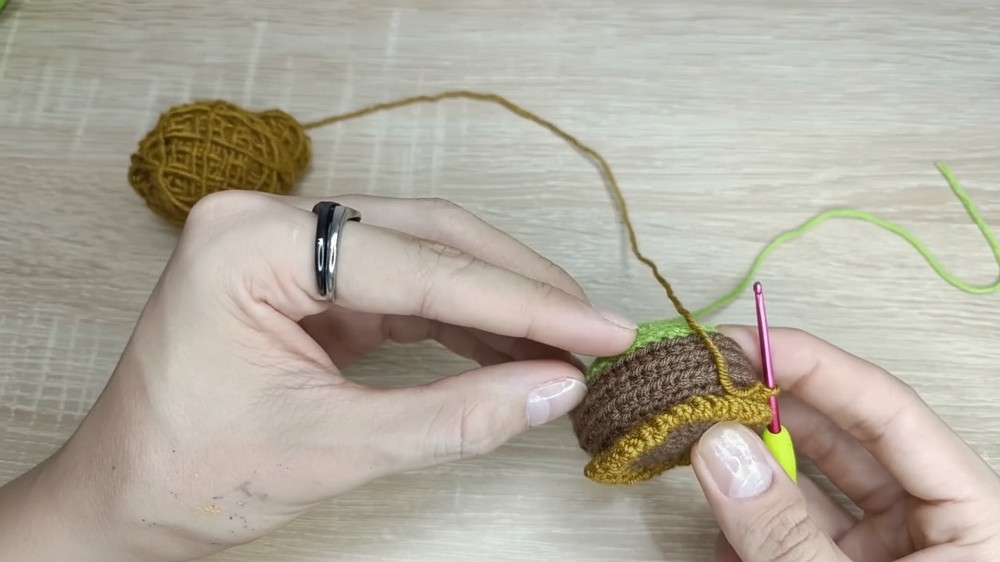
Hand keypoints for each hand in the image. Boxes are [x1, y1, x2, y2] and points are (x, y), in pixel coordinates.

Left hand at [0, 191, 636, 561]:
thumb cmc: (195, 473)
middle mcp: (271, 221)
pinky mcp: (310, 278)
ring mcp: (290, 244)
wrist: (126, 499)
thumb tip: (558, 388)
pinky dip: (463, 316)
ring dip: (499, 299)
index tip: (601, 329)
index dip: (523, 302)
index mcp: (252, 243)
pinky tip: (513, 342)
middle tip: (596, 330)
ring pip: (425, 254)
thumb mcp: (334, 448)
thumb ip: (455, 416)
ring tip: (568, 340)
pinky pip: (405, 285)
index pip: (419, 267)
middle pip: (429, 237)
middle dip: (519, 287)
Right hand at [690, 326, 999, 561]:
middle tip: (709, 388)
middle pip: (845, 440)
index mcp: (975, 516)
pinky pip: (797, 534)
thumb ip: (785, 531)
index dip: (816, 366)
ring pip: (811, 489)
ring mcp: (892, 553)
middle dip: (770, 416)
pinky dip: (752, 531)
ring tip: (702, 464)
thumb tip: (720, 450)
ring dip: (752, 479)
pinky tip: (722, 542)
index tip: (746, 342)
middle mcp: (934, 524)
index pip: (891, 411)